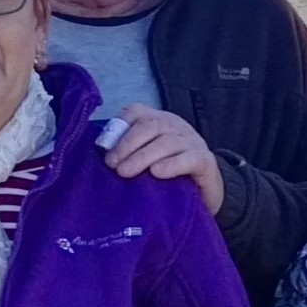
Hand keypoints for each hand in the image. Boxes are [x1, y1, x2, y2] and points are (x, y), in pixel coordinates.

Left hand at [97, 106, 226, 214]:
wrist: (205, 194)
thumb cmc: (169, 177)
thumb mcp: (145, 162)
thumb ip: (126, 155)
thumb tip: (101, 156)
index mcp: (158, 121)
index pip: (135, 112)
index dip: (118, 127)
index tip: (103, 149)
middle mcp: (176, 127)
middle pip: (150, 125)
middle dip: (127, 144)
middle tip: (112, 164)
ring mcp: (193, 142)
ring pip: (167, 142)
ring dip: (143, 156)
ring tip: (125, 172)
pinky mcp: (205, 161)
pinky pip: (189, 159)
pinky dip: (171, 165)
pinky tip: (157, 173)